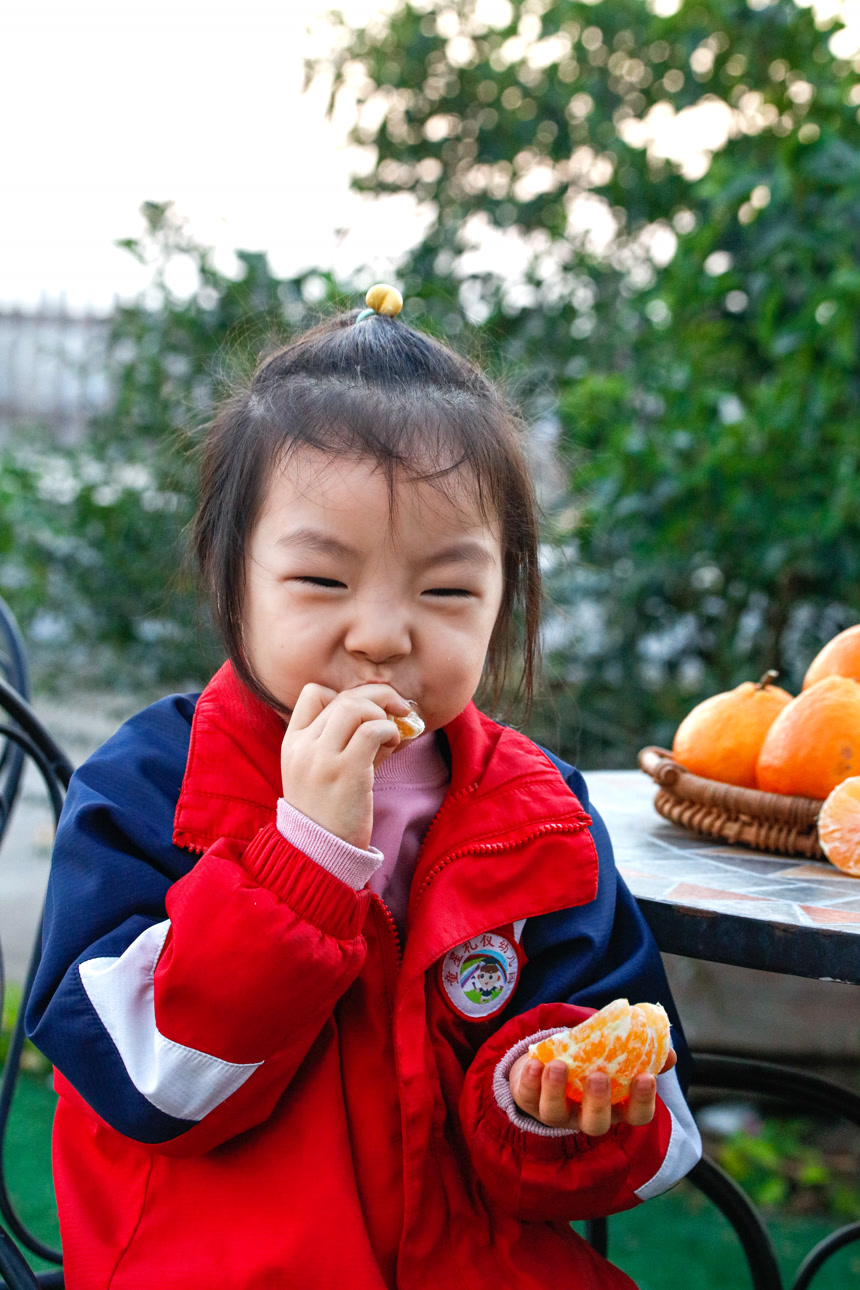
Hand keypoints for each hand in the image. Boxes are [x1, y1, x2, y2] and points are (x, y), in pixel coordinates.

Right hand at [280, 683, 411, 849]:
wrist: (319, 854)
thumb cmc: (328, 814)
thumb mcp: (324, 773)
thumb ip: (347, 743)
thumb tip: (387, 719)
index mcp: (293, 743)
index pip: (313, 693)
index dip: (344, 695)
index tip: (363, 712)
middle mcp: (304, 746)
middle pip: (343, 698)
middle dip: (377, 696)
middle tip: (398, 708)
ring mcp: (322, 757)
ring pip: (355, 707)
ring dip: (383, 712)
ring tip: (393, 732)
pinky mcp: (346, 770)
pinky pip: (372, 730)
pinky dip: (389, 729)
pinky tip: (394, 742)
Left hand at [508, 1049, 676, 1136]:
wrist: (551, 1059)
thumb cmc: (593, 1060)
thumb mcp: (617, 1056)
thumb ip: (643, 1053)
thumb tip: (669, 1053)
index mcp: (615, 1107)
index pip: (636, 1115)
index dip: (642, 1100)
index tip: (645, 1077)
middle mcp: (586, 1116)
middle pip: (595, 1124)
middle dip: (597, 1103)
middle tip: (598, 1077)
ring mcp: (557, 1112)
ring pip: (554, 1114)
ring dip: (556, 1090)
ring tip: (558, 1065)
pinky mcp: (529, 1100)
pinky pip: (527, 1096)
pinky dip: (529, 1079)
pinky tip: (535, 1062)